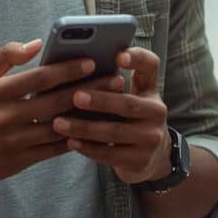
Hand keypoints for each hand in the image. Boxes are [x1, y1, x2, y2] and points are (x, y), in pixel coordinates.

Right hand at [0, 40, 124, 185]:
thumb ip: (5, 56)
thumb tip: (36, 43)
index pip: (39, 78)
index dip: (67, 69)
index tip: (92, 60)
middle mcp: (6, 117)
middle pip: (56, 102)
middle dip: (89, 89)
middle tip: (115, 80)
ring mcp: (14, 140)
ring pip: (60, 126)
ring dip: (88, 115)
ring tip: (112, 103)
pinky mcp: (20, 160)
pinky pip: (54, 149)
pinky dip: (75, 139)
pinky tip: (94, 129)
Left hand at [51, 47, 170, 184]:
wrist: (152, 157)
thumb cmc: (128, 119)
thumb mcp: (130, 98)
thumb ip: (112, 84)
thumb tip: (75, 68)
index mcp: (151, 89)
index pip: (150, 65)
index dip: (137, 58)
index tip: (118, 56)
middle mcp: (157, 111)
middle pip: (128, 104)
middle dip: (100, 101)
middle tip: (75, 96)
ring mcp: (152, 138)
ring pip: (114, 132)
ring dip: (84, 128)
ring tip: (59, 123)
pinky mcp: (141, 161)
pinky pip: (110, 154)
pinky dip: (88, 148)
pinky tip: (70, 142)